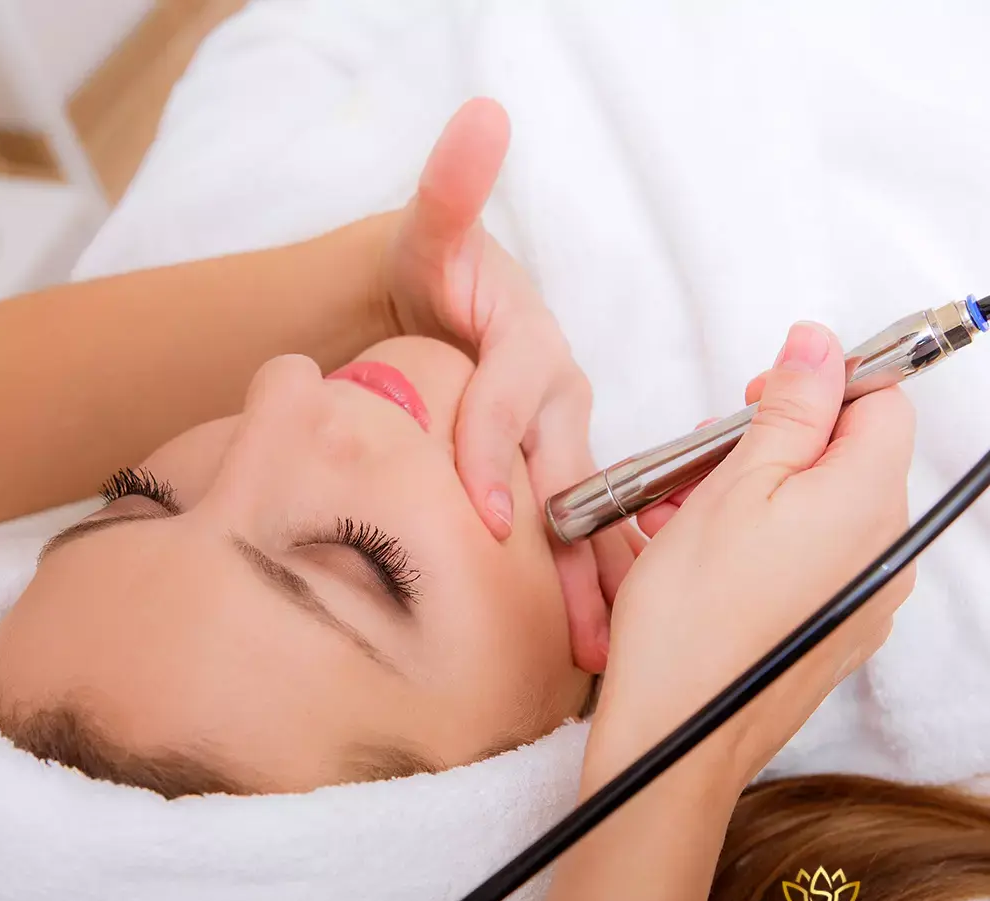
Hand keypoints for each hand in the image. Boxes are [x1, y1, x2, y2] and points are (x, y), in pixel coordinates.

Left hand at [381, 98, 637, 670]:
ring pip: (588, 515)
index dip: (499, 450)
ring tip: (595, 657)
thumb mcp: (432, 236)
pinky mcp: (553, 470)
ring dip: (594, 585)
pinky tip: (586, 637)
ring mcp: (564, 440)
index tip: (486, 516)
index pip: (516, 401)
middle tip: (580, 633)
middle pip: (573, 478)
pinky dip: (587, 580)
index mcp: (531, 349)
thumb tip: (480, 117)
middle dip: (575, 557)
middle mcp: (560, 398)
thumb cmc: (432, 283)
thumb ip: (451, 190)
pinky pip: (577, 527)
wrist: (440, 317)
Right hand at [589, 321, 915, 789]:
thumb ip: (790, 409)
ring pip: (818, 508)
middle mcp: (884, 550)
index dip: (819, 386)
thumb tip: (820, 344)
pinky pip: (810, 558)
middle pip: (845, 457)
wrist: (678, 732)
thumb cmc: (693, 614)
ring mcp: (864, 597)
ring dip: (753, 492)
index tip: (756, 399)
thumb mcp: (733, 485)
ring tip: (680, 512)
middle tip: (700, 461)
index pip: (882, 404)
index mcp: (868, 501)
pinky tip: (701, 554)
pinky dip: (761, 539)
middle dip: (770, 443)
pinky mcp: (836, 628)